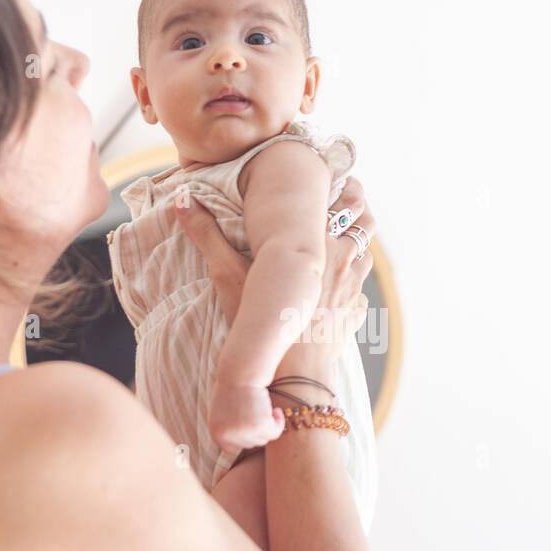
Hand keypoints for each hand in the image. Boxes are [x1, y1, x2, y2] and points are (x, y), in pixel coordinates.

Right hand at [174, 176, 376, 331]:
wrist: (295, 373)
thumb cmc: (266, 322)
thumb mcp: (229, 275)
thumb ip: (207, 235)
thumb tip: (183, 200)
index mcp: (319, 241)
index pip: (346, 198)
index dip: (345, 184)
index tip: (338, 177)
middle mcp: (343, 259)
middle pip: (365, 221)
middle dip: (359, 208)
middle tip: (348, 199)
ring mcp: (354, 287)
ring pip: (367, 254)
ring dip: (358, 244)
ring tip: (345, 238)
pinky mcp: (356, 313)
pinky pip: (362, 291)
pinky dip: (354, 284)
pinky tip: (342, 286)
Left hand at [209, 380, 284, 449]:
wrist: (241, 372)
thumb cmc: (233, 387)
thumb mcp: (223, 412)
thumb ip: (229, 429)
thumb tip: (238, 446)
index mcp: (216, 433)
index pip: (232, 448)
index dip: (243, 437)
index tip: (248, 424)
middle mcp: (228, 436)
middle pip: (250, 444)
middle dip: (256, 429)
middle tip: (257, 410)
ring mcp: (244, 433)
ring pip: (263, 438)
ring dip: (268, 424)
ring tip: (264, 408)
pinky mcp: (260, 426)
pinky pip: (275, 432)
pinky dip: (279, 422)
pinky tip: (276, 410)